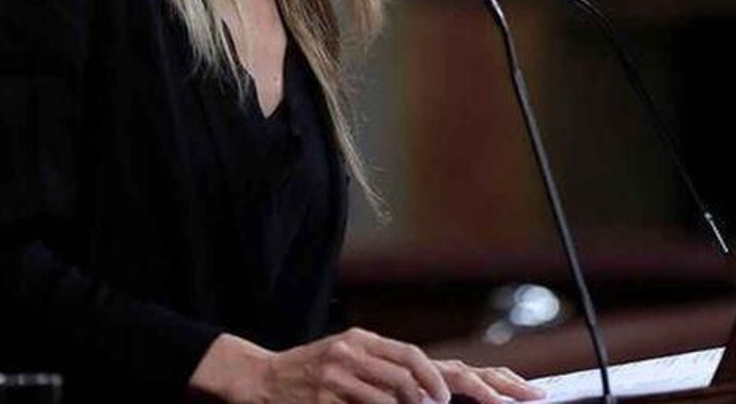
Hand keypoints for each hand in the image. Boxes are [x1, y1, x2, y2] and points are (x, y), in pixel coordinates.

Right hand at [191, 329, 543, 402]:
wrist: (260, 378)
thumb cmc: (310, 374)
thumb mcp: (348, 361)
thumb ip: (383, 370)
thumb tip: (427, 387)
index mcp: (365, 341)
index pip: (415, 355)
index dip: (446, 375)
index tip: (475, 392)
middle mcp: (355, 351)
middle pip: (412, 368)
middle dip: (448, 387)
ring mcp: (339, 373)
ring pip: (393, 389)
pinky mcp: (326, 395)